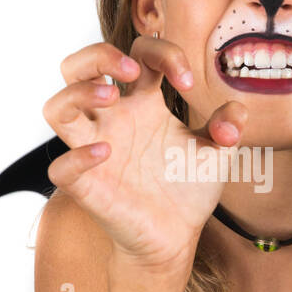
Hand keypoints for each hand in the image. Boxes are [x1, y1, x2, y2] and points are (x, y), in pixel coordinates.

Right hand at [42, 34, 248, 273]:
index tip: (187, 82)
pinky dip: (77, 157)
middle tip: (132, 70)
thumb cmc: (188, 188)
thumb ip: (229, 124)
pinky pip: (61, 167)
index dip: (162, 54)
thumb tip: (234, 113)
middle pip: (77, 67)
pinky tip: (106, 154)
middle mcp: (113, 120)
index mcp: (142, 103)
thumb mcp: (218, 152)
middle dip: (98, 54)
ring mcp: (94, 150)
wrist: (177, 237)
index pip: (138, 54)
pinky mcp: (86, 185)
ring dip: (79, 92)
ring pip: (56, 108)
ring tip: (112, 97)